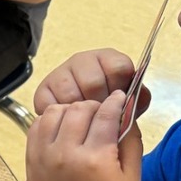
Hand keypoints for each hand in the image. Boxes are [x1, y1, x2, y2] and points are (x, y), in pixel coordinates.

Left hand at [25, 93, 141, 180]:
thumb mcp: (131, 180)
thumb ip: (132, 142)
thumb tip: (129, 112)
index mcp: (95, 159)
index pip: (107, 114)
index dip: (118, 101)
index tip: (123, 96)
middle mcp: (65, 154)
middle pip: (80, 108)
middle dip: (96, 105)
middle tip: (105, 113)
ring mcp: (44, 156)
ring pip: (55, 111)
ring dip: (71, 110)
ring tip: (83, 120)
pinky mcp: (31, 159)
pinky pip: (37, 125)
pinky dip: (51, 120)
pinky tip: (64, 128)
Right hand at [33, 48, 149, 117]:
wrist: (79, 119)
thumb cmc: (106, 108)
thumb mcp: (127, 102)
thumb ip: (137, 99)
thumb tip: (136, 98)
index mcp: (107, 59)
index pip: (118, 68)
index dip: (120, 90)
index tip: (117, 102)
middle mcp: (82, 60)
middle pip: (93, 83)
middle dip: (99, 105)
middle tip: (101, 117)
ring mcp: (60, 73)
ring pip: (71, 95)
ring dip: (80, 113)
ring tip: (85, 121)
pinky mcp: (42, 89)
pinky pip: (53, 105)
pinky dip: (63, 118)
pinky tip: (69, 121)